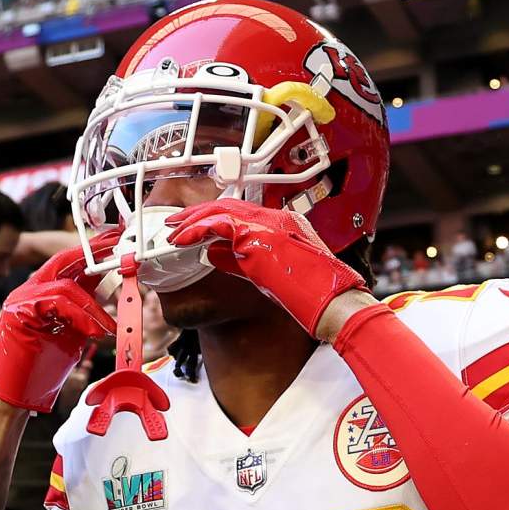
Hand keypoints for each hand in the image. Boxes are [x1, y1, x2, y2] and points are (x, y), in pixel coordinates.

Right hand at [0, 229, 120, 411]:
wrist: (15, 395)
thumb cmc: (43, 368)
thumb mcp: (73, 332)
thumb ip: (86, 310)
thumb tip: (113, 290)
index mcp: (43, 292)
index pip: (70, 263)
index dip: (94, 251)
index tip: (116, 241)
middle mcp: (30, 290)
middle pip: (64, 261)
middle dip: (93, 253)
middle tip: (118, 247)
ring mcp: (21, 299)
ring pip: (66, 286)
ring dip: (93, 308)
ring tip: (107, 328)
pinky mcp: (18, 312)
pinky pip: (57, 303)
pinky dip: (80, 317)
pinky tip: (93, 332)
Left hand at [167, 199, 366, 337]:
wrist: (335, 303)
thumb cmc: (313, 296)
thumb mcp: (271, 276)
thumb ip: (241, 261)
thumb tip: (213, 254)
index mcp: (285, 224)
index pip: (240, 212)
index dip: (212, 217)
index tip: (193, 226)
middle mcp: (277, 218)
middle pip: (226, 205)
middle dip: (197, 214)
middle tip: (175, 223)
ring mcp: (269, 224)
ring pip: (219, 210)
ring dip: (192, 221)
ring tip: (173, 232)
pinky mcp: (259, 236)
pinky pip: (218, 225)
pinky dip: (196, 230)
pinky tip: (182, 240)